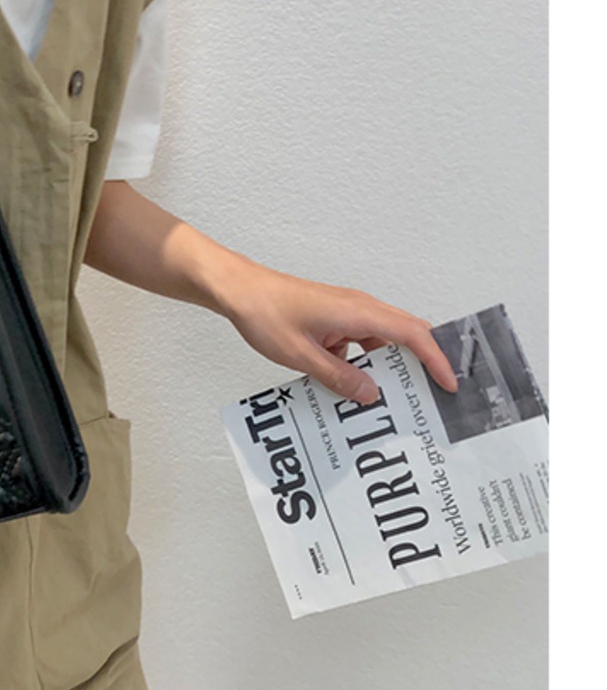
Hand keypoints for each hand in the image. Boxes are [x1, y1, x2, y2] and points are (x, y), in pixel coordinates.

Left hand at [218, 257, 459, 403]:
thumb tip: (370, 394)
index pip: (413, 335)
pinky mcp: (336, 318)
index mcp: (358, 312)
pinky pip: (361, 341)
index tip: (448, 382)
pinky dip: (363, 362)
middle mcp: (360, 307)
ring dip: (387, 367)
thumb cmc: (266, 313)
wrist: (241, 291)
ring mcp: (349, 311)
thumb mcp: (301, 356)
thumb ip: (338, 377)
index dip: (435, 359)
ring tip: (389, 398)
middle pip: (406, 334)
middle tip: (428, 394)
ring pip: (383, 340)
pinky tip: (351, 385)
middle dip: (421, 364)